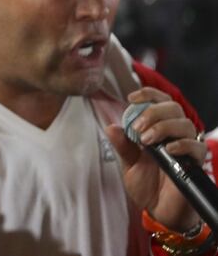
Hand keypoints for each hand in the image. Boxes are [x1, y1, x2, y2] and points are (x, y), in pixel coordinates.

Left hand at [105, 87, 206, 231]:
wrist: (158, 210)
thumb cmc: (145, 185)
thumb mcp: (128, 164)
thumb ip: (122, 145)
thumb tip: (110, 127)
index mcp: (158, 129)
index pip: (160, 102)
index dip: (149, 95)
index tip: (131, 97)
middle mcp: (174, 134)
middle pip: (173, 107)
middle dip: (152, 112)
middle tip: (137, 128)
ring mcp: (186, 147)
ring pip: (185, 123)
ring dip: (163, 127)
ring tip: (146, 140)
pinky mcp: (196, 163)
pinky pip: (196, 146)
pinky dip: (182, 144)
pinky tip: (168, 149)